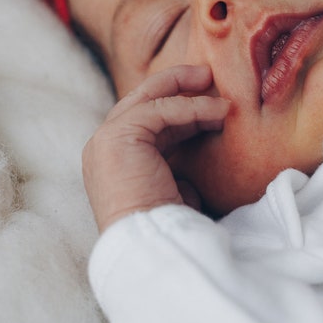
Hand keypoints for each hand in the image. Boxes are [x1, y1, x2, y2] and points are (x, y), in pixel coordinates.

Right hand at [82, 64, 229, 231]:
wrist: (152, 245)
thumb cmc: (167, 227)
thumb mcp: (174, 188)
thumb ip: (177, 166)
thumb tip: (199, 152)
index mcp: (114, 159)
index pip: (145, 121)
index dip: (180, 110)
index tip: (212, 107)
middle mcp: (103, 146)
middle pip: (141, 100)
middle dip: (176, 85)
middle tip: (207, 77)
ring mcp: (105, 139)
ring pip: (148, 97)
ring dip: (186, 90)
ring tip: (219, 93)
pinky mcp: (117, 136)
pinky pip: (159, 110)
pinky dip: (191, 108)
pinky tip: (217, 113)